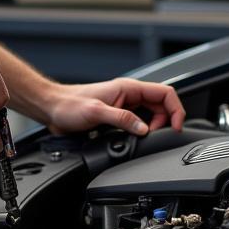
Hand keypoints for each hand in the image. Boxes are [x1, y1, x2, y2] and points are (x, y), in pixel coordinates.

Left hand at [43, 78, 185, 135]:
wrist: (52, 108)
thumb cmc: (68, 105)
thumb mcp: (96, 112)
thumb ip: (122, 119)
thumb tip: (144, 129)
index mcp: (128, 88)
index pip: (165, 93)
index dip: (176, 109)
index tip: (176, 126)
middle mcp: (129, 96)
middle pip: (161, 106)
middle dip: (165, 122)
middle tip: (156, 138)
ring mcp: (124, 106)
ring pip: (151, 116)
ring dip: (154, 128)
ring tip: (145, 139)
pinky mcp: (117, 117)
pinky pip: (138, 123)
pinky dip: (141, 132)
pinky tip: (134, 140)